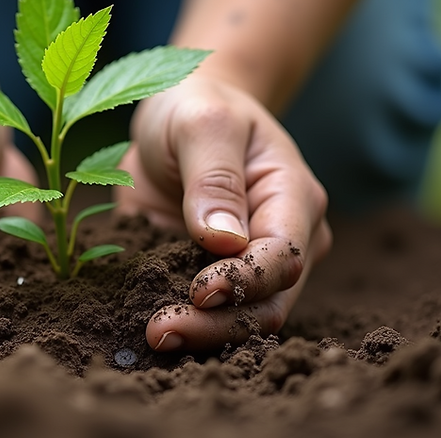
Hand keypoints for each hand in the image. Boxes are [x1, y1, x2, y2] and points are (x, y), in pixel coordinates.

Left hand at [116, 74, 331, 350]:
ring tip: (153, 335)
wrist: (182, 110)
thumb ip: (214, 177)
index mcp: (293, 197)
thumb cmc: (199, 106)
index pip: (283, 256)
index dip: (245, 281)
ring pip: (241, 320)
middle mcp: (285, 239)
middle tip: (161, 331)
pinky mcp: (215, 276)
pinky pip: (208, 314)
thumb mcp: (201, 122)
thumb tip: (224, 241)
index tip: (198, 291)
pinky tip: (147, 327)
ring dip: (200, 335)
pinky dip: (184, 325)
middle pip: (268, 303)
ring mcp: (252, 264)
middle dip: (219, 324)